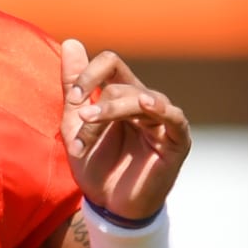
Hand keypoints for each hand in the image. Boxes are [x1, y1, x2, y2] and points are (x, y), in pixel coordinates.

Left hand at [61, 39, 190, 221]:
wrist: (109, 206)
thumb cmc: (96, 165)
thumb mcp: (75, 124)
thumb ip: (74, 85)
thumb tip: (71, 41)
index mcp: (121, 95)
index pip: (111, 63)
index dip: (89, 73)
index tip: (73, 99)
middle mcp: (144, 103)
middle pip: (120, 84)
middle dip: (95, 106)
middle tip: (79, 122)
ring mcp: (162, 120)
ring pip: (140, 98)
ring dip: (111, 109)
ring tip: (89, 123)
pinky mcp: (176, 140)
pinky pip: (173, 117)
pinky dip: (161, 108)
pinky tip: (148, 104)